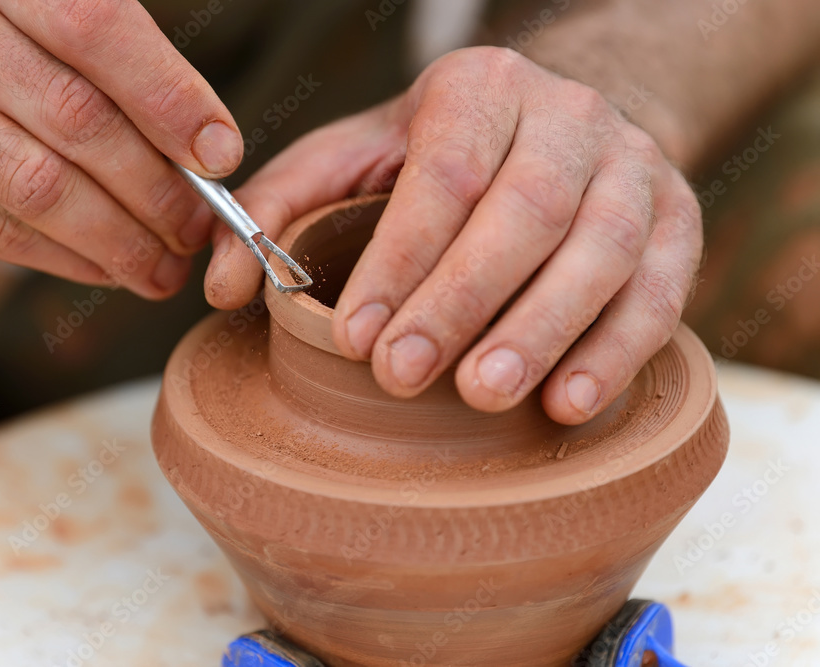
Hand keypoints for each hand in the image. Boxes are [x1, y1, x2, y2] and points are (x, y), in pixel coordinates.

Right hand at [0, 0, 241, 298]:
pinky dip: (61, 257)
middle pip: (76, 116)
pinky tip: (104, 269)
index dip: (169, 96)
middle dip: (155, 187)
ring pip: (37, 184)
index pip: (95, 24)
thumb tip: (200, 145)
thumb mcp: (14, 9)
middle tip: (199, 227)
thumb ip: (94, 57)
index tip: (220, 154)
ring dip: (117, 239)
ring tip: (162, 267)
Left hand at [205, 47, 701, 424]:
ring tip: (485, 396)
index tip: (359, 339)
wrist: (562, 133)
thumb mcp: (355, 158)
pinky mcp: (681, 220)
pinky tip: (568, 403)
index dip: (402, 258)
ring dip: (542, 329)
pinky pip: (662, 288)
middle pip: (526, 209)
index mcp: (481, 88)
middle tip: (405, 377)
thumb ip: (281, 208)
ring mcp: (634, 167)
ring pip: (602, 249)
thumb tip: (221, 285)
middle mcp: (568, 116)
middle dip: (463, 300)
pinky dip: (617, 349)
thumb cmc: (442, 158)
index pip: (444, 172)